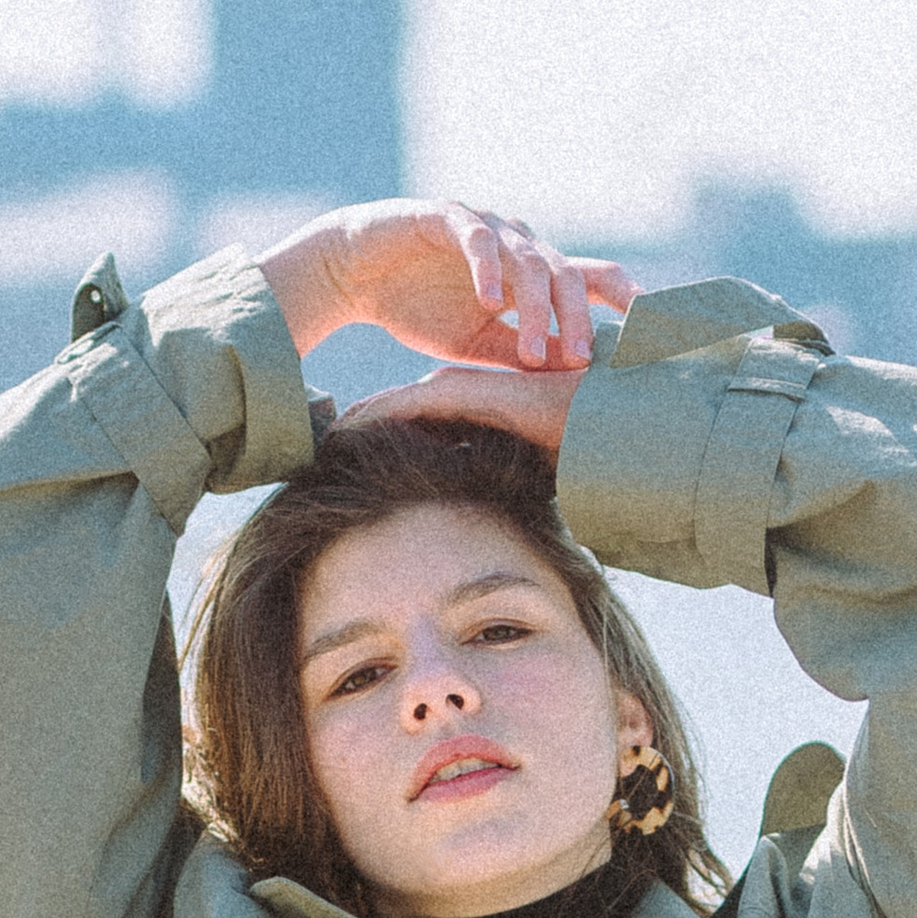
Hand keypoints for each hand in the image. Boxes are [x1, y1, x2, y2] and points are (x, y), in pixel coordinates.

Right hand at [258, 202, 634, 370]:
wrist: (352, 275)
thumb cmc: (418, 307)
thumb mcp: (477, 344)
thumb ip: (521, 353)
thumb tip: (570, 379)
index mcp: (534, 274)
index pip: (596, 280)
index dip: (629, 301)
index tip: (656, 334)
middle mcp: (520, 244)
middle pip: (571, 274)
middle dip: (580, 319)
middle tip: (581, 361)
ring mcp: (488, 226)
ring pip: (530, 260)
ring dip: (536, 308)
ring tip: (530, 351)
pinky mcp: (447, 216)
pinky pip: (477, 239)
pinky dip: (487, 269)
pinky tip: (490, 301)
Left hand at [333, 360, 585, 461]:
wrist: (598, 417)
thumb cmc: (573, 444)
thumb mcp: (524, 467)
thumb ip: (503, 482)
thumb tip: (495, 529)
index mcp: (471, 409)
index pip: (414, 422)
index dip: (380, 436)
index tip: (349, 458)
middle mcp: (459, 394)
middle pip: (393, 411)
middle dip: (356, 427)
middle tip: (318, 449)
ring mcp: (456, 388)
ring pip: (388, 405)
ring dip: (353, 422)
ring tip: (318, 441)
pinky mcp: (456, 389)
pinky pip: (400, 405)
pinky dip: (367, 416)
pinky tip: (340, 433)